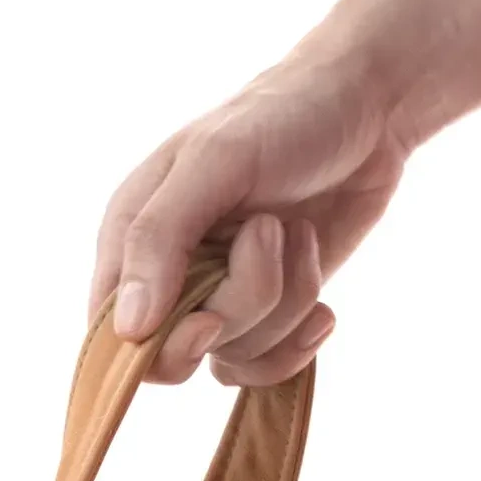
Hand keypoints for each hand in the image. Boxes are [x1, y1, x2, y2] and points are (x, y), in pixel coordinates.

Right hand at [90, 48, 410, 385]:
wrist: (368, 111)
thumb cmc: (281, 117)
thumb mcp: (214, 161)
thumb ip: (159, 238)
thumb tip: (128, 329)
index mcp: (131, 238)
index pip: (112, 336)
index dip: (157, 346)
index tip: (209, 316)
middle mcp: (167, 277)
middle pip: (175, 356)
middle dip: (237, 311)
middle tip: (269, 241)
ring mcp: (217, 299)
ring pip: (232, 356)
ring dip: (284, 304)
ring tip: (300, 233)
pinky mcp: (265, 316)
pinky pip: (266, 369)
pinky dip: (300, 340)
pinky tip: (323, 304)